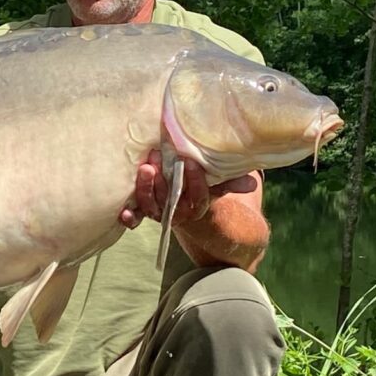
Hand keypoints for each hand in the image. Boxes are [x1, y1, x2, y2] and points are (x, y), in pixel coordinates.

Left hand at [118, 151, 257, 228]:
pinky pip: (137, 217)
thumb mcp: (217, 184)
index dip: (195, 182)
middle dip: (164, 182)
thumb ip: (230, 181)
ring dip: (147, 189)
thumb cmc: (202, 186)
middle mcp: (178, 212)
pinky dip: (130, 217)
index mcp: (198, 205)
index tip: (191, 163)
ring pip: (152, 206)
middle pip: (171, 200)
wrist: (185, 202)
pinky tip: (123, 212)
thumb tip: (251, 183)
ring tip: (145, 168)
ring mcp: (160, 213)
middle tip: (158, 158)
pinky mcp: (144, 211)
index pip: (198, 196)